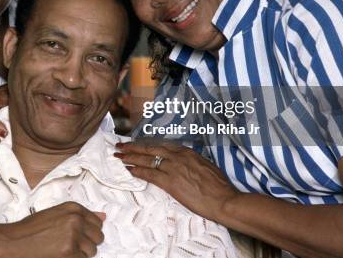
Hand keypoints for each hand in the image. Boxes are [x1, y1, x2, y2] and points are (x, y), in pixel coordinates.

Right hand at [5, 202, 105, 257]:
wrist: (13, 242)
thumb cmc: (31, 230)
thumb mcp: (56, 215)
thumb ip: (80, 216)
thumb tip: (104, 216)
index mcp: (73, 208)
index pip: (97, 222)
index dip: (87, 232)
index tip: (77, 236)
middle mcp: (76, 219)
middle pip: (98, 237)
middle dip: (86, 244)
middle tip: (68, 246)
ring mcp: (73, 236)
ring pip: (92, 251)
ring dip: (80, 254)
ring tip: (62, 251)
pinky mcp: (70, 252)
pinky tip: (60, 256)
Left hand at [115, 141, 238, 219]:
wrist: (223, 199)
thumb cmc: (218, 185)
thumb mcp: (205, 165)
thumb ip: (191, 161)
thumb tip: (183, 161)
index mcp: (186, 152)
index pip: (161, 145)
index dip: (147, 144)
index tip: (137, 144)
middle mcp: (177, 157)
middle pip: (150, 149)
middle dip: (133, 147)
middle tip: (120, 146)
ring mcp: (173, 169)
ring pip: (146, 160)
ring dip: (130, 158)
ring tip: (119, 156)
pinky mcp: (170, 183)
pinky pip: (149, 174)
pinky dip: (137, 172)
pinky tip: (128, 170)